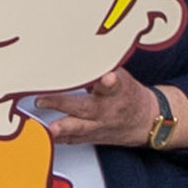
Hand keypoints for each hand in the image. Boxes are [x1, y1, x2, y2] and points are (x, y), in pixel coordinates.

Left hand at [29, 67, 168, 150]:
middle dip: (63, 103)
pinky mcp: (91, 136)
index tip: (108, 78)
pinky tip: (43, 136)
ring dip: (61, 128)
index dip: (110, 81)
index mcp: (116, 91)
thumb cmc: (128, 95)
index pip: (113, 84)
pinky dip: (58, 138)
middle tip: (44, 101)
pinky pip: (72, 139)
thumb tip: (78, 48)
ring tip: (49, 128)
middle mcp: (106, 110)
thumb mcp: (121, 75)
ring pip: (78, 128)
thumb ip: (99, 66)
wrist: (144, 121)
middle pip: (86, 107)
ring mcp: (98, 126)